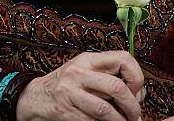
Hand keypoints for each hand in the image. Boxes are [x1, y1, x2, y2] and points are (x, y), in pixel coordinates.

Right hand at [16, 50, 144, 119]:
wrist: (35, 97)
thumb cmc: (66, 83)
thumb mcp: (85, 71)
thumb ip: (108, 77)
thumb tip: (139, 93)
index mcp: (88, 59)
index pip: (122, 58)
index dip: (136, 76)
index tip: (137, 90)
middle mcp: (79, 72)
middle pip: (116, 87)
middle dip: (132, 105)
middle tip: (135, 114)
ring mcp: (71, 92)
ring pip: (105, 109)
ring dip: (121, 120)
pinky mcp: (65, 111)